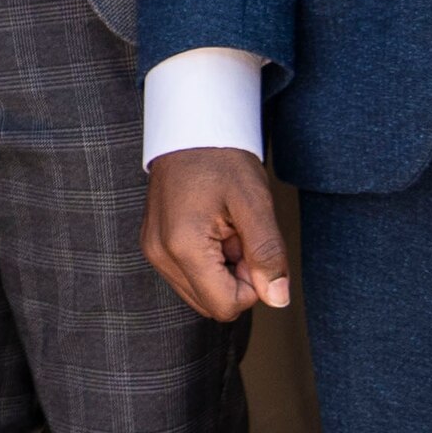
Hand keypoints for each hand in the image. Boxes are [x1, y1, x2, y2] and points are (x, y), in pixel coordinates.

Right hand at [143, 146, 291, 320]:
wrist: (190, 126)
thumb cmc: (223, 158)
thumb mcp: (255, 202)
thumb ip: (268, 254)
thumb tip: (278, 299)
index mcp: (183, 246)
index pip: (226, 306)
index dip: (252, 285)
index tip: (253, 245)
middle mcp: (160, 255)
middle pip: (212, 304)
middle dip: (236, 279)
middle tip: (240, 234)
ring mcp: (153, 251)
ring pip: (200, 293)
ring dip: (222, 271)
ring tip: (224, 228)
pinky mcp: (154, 245)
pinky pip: (188, 276)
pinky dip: (207, 261)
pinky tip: (212, 228)